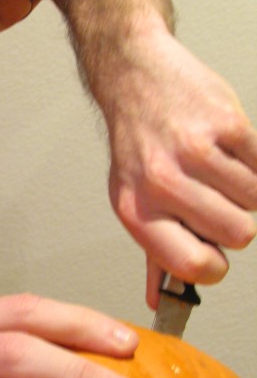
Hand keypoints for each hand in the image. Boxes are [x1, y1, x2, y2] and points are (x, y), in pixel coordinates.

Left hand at [103, 25, 256, 306]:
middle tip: (214, 201)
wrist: (135, 78)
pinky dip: (251, 162)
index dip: (213, 268)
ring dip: (244, 191)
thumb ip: (152, 251)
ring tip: (215, 170)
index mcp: (136, 210)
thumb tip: (160, 299)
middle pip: (238, 235)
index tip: (213, 254)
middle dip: (235, 224)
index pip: (192, 266)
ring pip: (255, 202)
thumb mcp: (132, 199)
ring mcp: (195, 151)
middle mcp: (162, 181)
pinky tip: (224, 149)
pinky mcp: (226, 124)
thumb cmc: (136, 146)